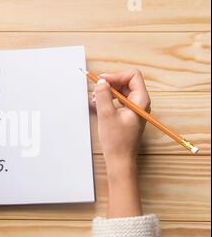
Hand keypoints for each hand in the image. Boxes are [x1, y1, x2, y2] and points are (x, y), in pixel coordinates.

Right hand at [90, 69, 149, 217]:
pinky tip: (97, 105)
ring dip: (107, 92)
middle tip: (96, 87)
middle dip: (110, 83)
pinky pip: (118, 102)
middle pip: (126, 83)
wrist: (120, 160)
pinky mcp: (127, 116)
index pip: (132, 76)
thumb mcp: (106, 115)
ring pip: (121, 92)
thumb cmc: (117, 142)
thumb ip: (103, 95)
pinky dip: (107, 100)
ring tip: (95, 98)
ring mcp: (134, 110)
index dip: (116, 75)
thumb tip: (102, 82)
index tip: (103, 80)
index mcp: (141, 101)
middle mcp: (140, 103)